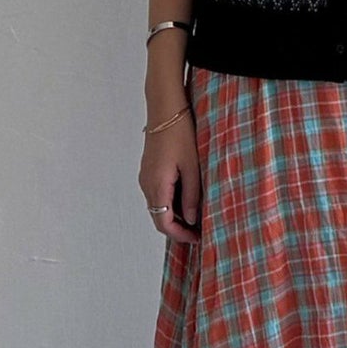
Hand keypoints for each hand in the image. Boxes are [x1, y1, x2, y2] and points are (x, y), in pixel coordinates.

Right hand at [139, 107, 200, 245]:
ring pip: (159, 206)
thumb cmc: (180, 134)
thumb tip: (192, 220)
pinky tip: (188, 197)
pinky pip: (158, 194)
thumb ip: (192, 196)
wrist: (165, 109)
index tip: (197, 238)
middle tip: (200, 230)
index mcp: (156, 186)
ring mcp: (145, 177)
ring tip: (198, 213)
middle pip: (159, 217)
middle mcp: (146, 184)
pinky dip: (171, 202)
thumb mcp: (193, 168)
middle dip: (179, 227)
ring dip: (176, 214)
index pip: (164, 223)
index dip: (180, 235)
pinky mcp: (149, 170)